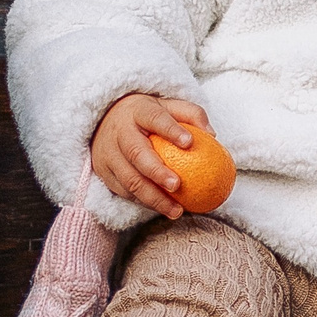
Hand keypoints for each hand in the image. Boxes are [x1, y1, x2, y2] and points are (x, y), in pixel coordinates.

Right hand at [92, 91, 212, 220]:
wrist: (105, 120)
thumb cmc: (146, 116)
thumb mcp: (167, 106)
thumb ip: (191, 115)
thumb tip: (212, 134)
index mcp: (137, 112)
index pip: (154, 118)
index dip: (171, 130)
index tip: (190, 142)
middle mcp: (120, 132)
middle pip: (136, 153)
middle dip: (156, 172)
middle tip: (177, 185)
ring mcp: (109, 154)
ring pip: (129, 179)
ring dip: (153, 198)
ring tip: (176, 210)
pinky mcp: (104, 172)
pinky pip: (125, 192)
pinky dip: (145, 203)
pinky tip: (165, 210)